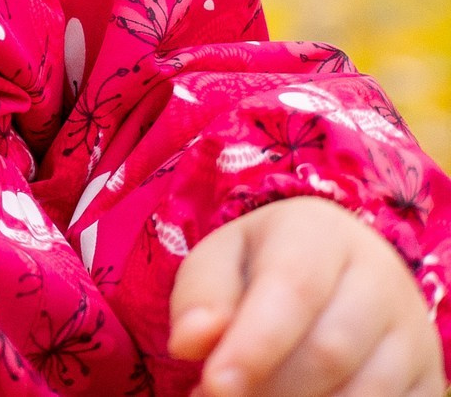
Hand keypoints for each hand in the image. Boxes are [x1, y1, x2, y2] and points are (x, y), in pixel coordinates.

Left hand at [170, 196, 442, 396]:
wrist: (339, 267)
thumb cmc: (263, 264)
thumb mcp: (221, 260)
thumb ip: (201, 297)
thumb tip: (189, 344)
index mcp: (320, 234)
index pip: (294, 289)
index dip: (254, 344)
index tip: (214, 384)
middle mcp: (381, 278)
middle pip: (330, 351)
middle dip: (270, 388)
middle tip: (224, 396)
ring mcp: (414, 332)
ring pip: (366, 392)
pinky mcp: (430, 376)